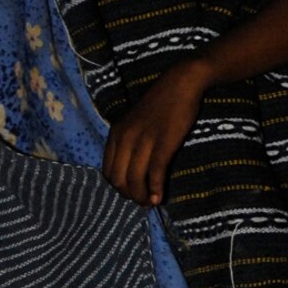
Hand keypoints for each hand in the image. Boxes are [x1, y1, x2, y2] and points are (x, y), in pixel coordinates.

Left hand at [101, 57, 208, 206]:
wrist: (180, 84)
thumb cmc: (159, 104)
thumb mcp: (134, 123)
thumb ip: (128, 143)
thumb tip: (131, 170)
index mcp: (115, 134)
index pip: (108, 172)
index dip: (118, 188)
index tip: (131, 193)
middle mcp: (125, 139)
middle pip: (118, 179)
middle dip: (129, 195)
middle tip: (142, 202)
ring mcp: (143, 141)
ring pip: (135, 179)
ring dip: (142, 197)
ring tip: (151, 203)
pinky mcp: (163, 143)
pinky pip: (155, 172)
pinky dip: (156, 189)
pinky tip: (160, 198)